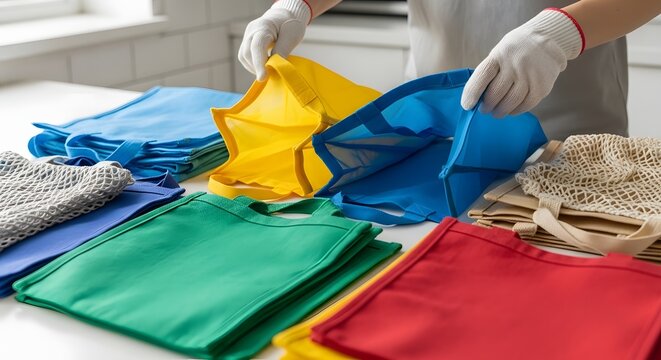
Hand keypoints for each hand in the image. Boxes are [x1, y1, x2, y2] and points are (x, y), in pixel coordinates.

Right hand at [238, 0, 310, 80]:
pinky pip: (245, 57)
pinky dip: (253, 65)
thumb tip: (274, 66)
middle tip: (270, 75)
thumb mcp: (292, 35)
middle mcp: (252, 31)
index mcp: (264, 26)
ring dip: (254, 67)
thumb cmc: (290, 25)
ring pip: (244, 56)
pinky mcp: (246, 42)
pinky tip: (263, 66)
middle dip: (257, 67)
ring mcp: (247, 36)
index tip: (263, 77)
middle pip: (248, 53)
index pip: (257, 46)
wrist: (283, 17)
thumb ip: (282, 49)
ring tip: (268, 70)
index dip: (259, 63)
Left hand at [461, 8, 583, 117]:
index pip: (481, 77)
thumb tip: (477, 98)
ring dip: (500, 111)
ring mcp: (529, 76)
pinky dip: (515, 111)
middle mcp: (514, 65)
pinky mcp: (542, 86)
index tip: (467, 105)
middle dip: (486, 106)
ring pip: (509, 103)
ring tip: (497, 112)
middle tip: (485, 109)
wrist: (549, 38)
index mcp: (499, 55)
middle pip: (495, 94)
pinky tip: (511, 109)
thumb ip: (489, 73)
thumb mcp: (499, 53)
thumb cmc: (516, 50)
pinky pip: (525, 105)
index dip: (472, 94)